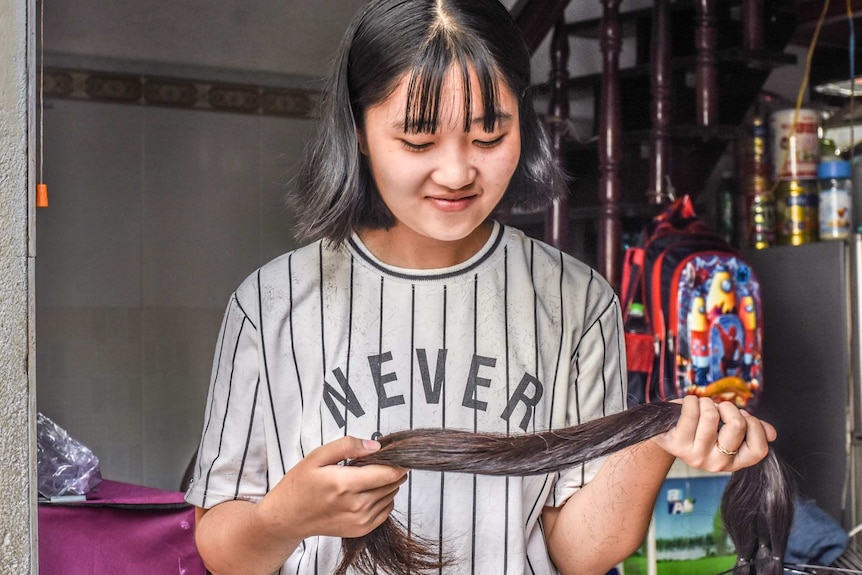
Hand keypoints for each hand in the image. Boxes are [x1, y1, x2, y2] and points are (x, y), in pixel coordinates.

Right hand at [256, 436, 407, 539]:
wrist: (287, 517)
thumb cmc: (300, 485)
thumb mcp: (317, 456)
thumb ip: (347, 446)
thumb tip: (375, 445)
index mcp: (344, 484)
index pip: (388, 473)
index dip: (398, 461)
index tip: (397, 453)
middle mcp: (355, 505)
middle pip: (392, 484)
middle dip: (391, 470)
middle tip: (376, 461)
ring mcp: (359, 520)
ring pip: (391, 496)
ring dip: (387, 483)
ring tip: (367, 476)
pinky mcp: (360, 530)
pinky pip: (385, 510)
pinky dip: (383, 498)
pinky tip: (367, 491)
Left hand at [650, 395, 776, 472]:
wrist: (666, 434)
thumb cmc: (701, 429)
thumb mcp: (728, 432)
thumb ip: (752, 431)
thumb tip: (771, 433)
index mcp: (734, 462)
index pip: (758, 449)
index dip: (754, 425)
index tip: (743, 417)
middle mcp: (717, 464)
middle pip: (736, 425)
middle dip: (729, 408)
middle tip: (719, 408)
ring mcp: (696, 456)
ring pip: (711, 415)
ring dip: (707, 403)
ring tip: (701, 407)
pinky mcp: (677, 445)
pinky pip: (691, 411)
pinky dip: (690, 401)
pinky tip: (688, 404)